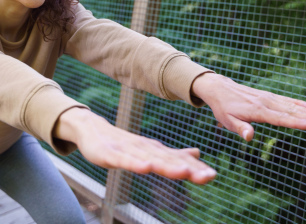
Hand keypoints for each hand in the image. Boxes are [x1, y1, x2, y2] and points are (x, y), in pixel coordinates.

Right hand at [54, 108, 216, 183]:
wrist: (93, 129)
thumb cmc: (122, 143)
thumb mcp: (150, 150)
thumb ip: (172, 155)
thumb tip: (197, 153)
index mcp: (156, 150)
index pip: (178, 159)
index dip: (195, 168)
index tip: (213, 175)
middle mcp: (146, 149)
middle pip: (169, 161)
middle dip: (189, 169)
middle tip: (208, 176)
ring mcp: (129, 151)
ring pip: (151, 160)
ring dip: (168, 166)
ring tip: (184, 172)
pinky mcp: (112, 154)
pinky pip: (125, 161)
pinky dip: (136, 164)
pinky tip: (145, 168)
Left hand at [191, 73, 305, 141]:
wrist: (219, 88)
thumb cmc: (223, 108)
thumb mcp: (227, 121)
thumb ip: (240, 128)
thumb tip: (250, 137)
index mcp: (257, 111)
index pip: (281, 119)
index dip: (298, 122)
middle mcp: (266, 103)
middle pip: (290, 112)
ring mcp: (268, 98)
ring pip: (290, 105)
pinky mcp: (268, 96)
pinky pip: (285, 100)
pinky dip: (298, 102)